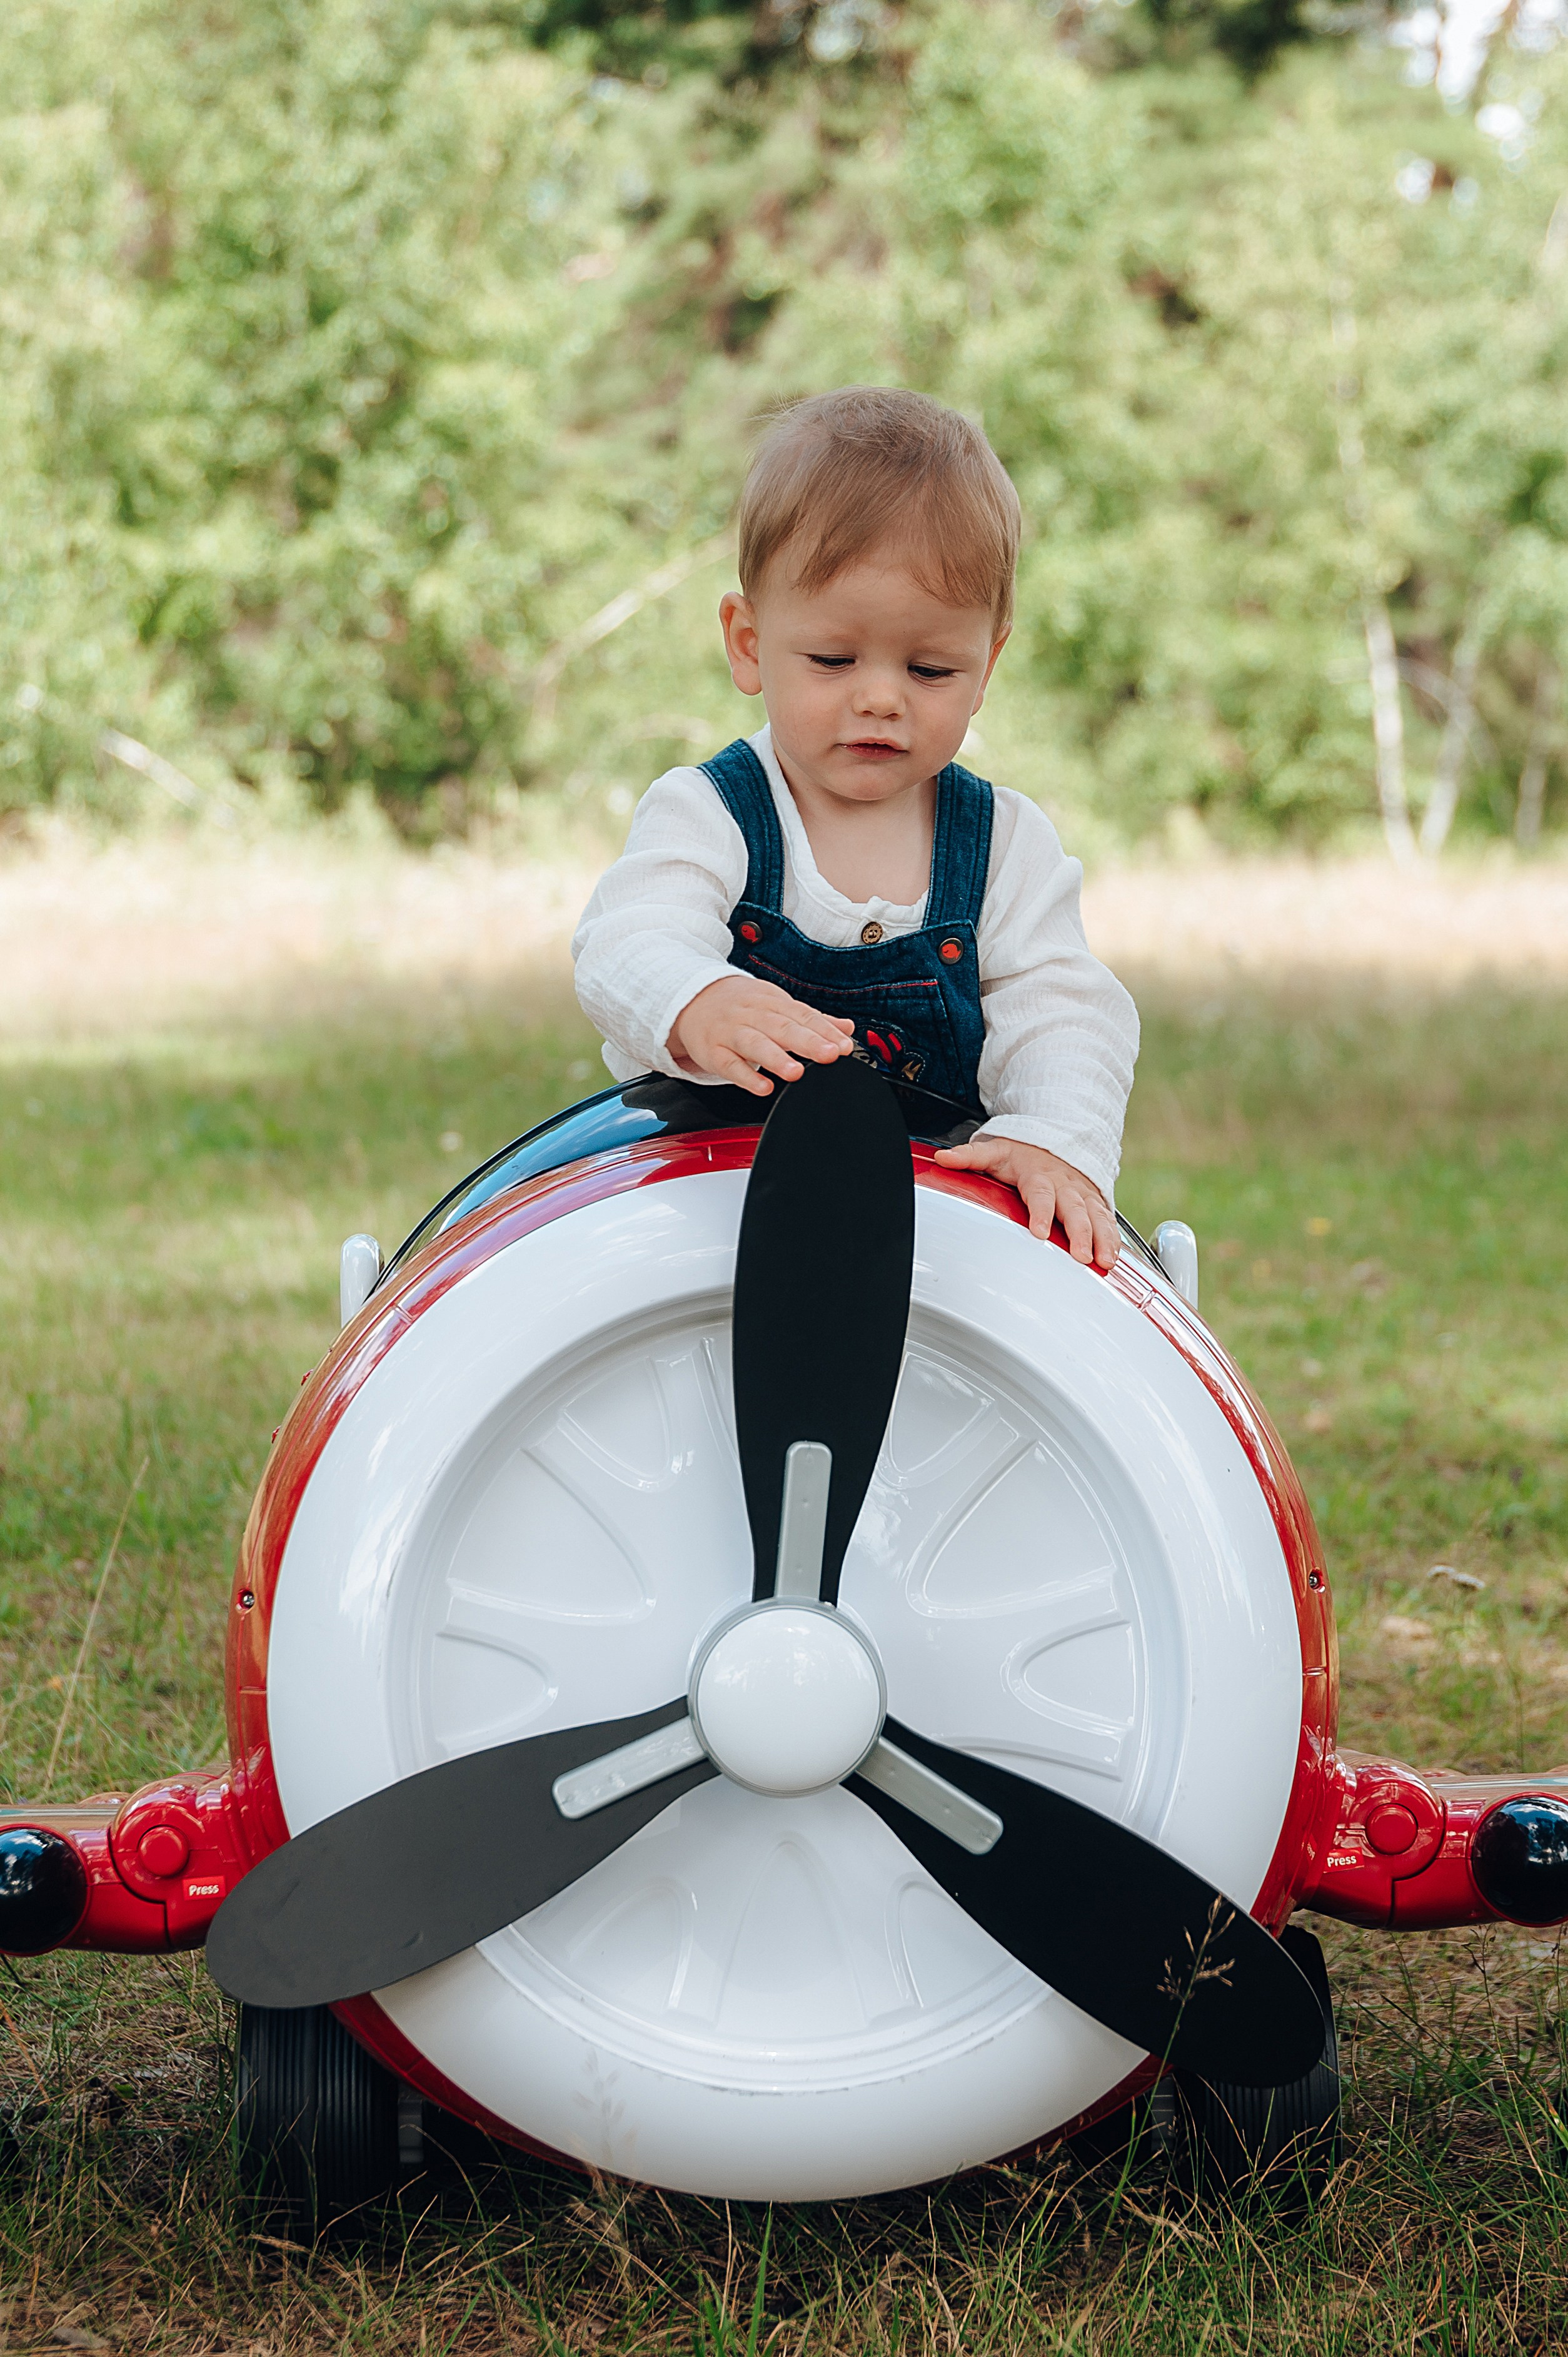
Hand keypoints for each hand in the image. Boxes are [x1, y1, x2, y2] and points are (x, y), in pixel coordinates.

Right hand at [669, 975, 854, 1095]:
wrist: (693, 999)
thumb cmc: (741, 1006)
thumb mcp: (776, 1004)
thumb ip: (812, 1019)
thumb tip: (846, 1028)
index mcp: (771, 1002)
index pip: (802, 1015)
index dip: (824, 1031)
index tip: (843, 1046)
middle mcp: (752, 1015)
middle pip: (781, 1027)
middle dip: (807, 1042)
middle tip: (829, 1055)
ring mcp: (730, 1033)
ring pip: (754, 1043)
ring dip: (776, 1058)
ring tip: (796, 1073)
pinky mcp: (713, 1052)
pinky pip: (729, 1065)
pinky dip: (746, 1076)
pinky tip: (763, 1087)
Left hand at [933, 1137, 1118, 1266]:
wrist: (1054, 1141)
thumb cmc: (1020, 1153)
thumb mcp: (994, 1150)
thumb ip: (969, 1157)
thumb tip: (942, 1158)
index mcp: (1038, 1174)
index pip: (1039, 1193)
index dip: (1041, 1212)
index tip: (1040, 1232)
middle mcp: (1064, 1185)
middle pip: (1074, 1209)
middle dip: (1080, 1233)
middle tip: (1081, 1256)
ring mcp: (1082, 1194)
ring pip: (1096, 1216)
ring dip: (1102, 1239)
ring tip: (1104, 1261)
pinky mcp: (1095, 1203)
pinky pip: (1107, 1221)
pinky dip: (1113, 1239)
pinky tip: (1114, 1259)